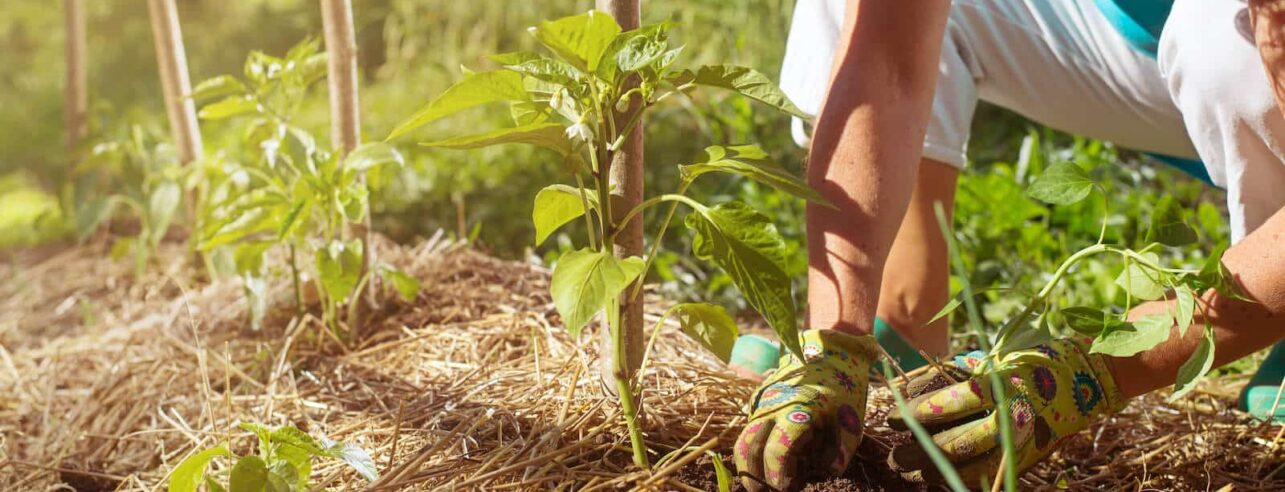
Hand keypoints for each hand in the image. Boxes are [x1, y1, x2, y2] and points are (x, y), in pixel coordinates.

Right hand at [734, 329, 878, 490]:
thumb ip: (838, 455)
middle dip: (750, 475)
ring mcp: (762, 399)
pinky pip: (750, 426)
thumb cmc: (844, 390)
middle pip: (746, 446)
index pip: (776, 452)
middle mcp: (773, 405)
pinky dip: (755, 444)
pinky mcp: (757, 398)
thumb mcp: (852, 425)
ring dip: (750, 461)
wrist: (829, 351)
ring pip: (743, 436)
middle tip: (760, 490)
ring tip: (762, 477)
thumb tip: (822, 476)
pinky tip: (769, 453)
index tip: (787, 488)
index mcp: (799, 411)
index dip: (778, 477)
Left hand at [887, 338, 1126, 485]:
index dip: (919, 412)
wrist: (1087, 377)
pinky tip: (941, 478)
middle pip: (958, 441)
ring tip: (911, 471)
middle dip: (921, 451)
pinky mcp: (1029, 456)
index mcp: (1003, 384)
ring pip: (972, 464)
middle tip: (894, 456)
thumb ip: (955, 374)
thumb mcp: (993, 358)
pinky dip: (963, 478)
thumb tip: (908, 386)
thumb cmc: (1032, 360)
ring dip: (937, 470)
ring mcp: (1023, 440)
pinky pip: (990, 473)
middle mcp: (1013, 415)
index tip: (892, 417)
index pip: (953, 402)